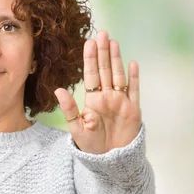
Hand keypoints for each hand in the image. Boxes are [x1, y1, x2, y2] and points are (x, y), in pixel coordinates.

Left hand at [54, 30, 141, 153]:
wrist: (110, 161)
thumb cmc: (91, 146)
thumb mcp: (77, 127)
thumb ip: (69, 109)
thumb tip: (58, 90)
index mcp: (92, 100)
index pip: (91, 75)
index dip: (90, 58)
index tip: (89, 42)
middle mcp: (107, 97)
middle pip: (105, 70)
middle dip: (104, 52)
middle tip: (102, 33)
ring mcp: (121, 102)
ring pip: (118, 76)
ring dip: (117, 59)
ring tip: (114, 42)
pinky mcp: (133, 110)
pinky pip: (134, 91)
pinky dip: (134, 78)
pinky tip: (132, 64)